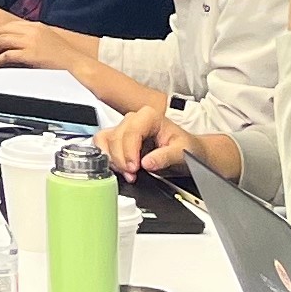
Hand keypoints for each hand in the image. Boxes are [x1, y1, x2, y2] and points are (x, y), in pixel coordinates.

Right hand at [103, 102, 241, 183]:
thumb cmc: (187, 147)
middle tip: (132, 175)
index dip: (129, 151)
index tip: (134, 168)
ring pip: (105, 140)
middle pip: (115, 137)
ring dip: (113, 159)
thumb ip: (165, 157)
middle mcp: (134, 119)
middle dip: (121, 159)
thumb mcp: (182, 152)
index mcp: (149, 116)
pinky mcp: (118, 138)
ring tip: (127, 173)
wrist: (188, 152)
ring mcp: (124, 128)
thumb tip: (147, 162)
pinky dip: (107, 158)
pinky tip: (119, 168)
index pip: (130, 132)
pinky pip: (102, 144)